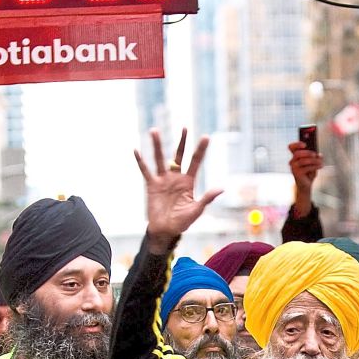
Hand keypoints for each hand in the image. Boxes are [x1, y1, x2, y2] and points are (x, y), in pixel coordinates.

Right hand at [135, 128, 222, 254]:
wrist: (165, 230)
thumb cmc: (182, 222)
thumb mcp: (196, 210)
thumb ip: (207, 198)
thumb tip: (222, 188)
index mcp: (188, 182)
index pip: (195, 162)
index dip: (200, 150)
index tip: (206, 136)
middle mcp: (176, 177)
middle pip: (179, 156)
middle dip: (182, 142)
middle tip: (184, 127)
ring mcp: (163, 180)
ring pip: (160, 159)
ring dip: (157, 145)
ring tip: (154, 131)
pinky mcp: (152, 185)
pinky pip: (146, 171)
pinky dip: (141, 162)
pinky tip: (136, 150)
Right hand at [288, 141, 322, 190]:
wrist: (306, 185)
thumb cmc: (309, 172)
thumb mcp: (313, 163)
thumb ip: (316, 157)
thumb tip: (319, 155)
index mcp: (295, 156)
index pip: (291, 147)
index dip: (296, 144)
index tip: (305, 145)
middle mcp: (292, 161)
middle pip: (297, 154)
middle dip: (307, 153)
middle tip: (315, 154)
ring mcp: (294, 168)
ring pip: (302, 161)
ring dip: (313, 160)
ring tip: (320, 162)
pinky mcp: (297, 174)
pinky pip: (306, 168)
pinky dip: (315, 166)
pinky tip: (320, 166)